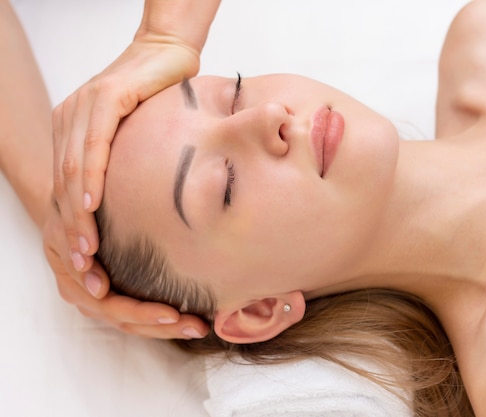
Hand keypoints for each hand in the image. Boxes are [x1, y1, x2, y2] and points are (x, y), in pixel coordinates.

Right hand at [43, 204, 209, 338]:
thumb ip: (79, 246)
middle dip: (162, 325)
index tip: (174, 313)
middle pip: (125, 320)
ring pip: (131, 324)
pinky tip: (184, 321)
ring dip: (165, 328)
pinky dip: (157, 323)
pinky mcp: (109, 300)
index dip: (143, 312)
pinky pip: (134, 319)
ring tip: (198, 327)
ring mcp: (96, 301)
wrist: (68, 212)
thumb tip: (97, 283)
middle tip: (197, 326)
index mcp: (74, 281)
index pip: (112, 306)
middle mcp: (85, 297)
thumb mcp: (70, 221)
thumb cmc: (74, 212)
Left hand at [52, 38, 199, 271]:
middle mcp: (69, 117)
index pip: (66, 185)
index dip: (70, 224)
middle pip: (63, 183)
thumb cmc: (159, 97)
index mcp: (72, 128)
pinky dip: (92, 177)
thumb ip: (123, 163)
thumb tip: (136, 203)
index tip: (84, 259)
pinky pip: (94, 145)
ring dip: (77, 213)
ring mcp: (83, 106)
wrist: (169, 52)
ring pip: (72, 169)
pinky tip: (92, 205)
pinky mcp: (105, 97)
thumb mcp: (135, 137)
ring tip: (87, 248)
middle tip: (83, 265)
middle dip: (71, 228)